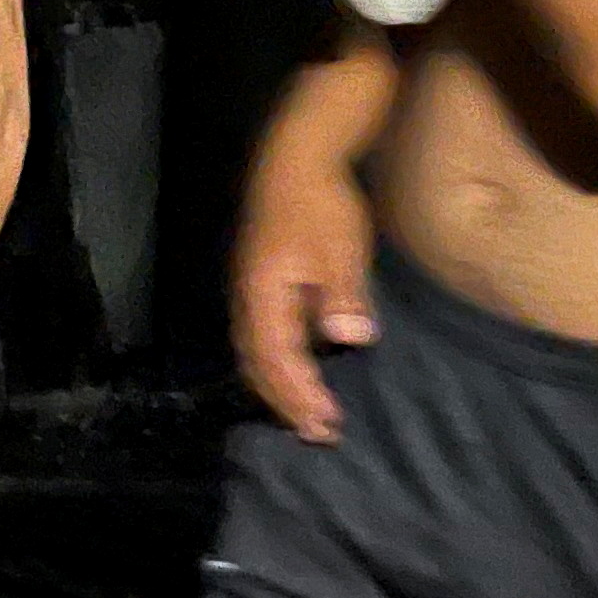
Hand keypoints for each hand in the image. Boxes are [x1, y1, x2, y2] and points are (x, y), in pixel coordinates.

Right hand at [235, 146, 377, 444]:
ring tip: (305, 415)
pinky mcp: (258, 287)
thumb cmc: (322, 205)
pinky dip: (274, 367)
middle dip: (286, 402)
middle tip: (318, 434)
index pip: (279, 358)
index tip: (327, 423)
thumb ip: (343, 294)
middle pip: (257, 364)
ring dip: (277, 388)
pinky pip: (258, 340)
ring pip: (253, 354)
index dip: (301, 394)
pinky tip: (295, 374)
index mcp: (264, 295)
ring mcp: (248, 293)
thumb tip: (350, 339)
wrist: (295, 163)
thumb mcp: (340, 248)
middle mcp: (248, 300)